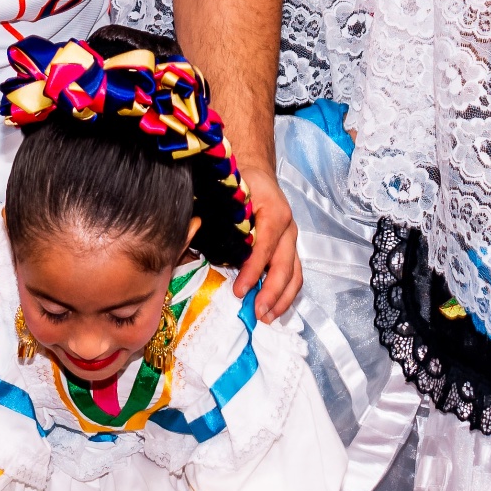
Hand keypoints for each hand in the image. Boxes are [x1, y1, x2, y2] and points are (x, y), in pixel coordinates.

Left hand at [231, 184, 304, 319]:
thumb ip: (220, 217)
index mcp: (273, 213)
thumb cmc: (241, 183)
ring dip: (282, 299)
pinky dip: (286, 294)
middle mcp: (288, 228)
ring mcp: (292, 240)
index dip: (252, 271)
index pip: (264, 248)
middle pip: (285, 266)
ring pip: (294, 274)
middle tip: (257, 313)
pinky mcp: (291, 249)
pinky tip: (274, 309)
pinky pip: (294, 274)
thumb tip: (195, 238)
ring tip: (268, 317)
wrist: (258, 172)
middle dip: (271, 293)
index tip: (239, 291)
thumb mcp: (230, 194)